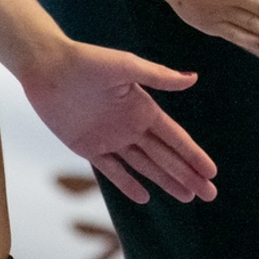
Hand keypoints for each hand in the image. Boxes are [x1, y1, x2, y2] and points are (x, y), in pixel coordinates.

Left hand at [16, 43, 216, 204]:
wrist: (47, 67)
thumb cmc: (86, 61)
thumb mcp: (125, 66)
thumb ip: (158, 76)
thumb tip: (193, 79)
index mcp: (143, 108)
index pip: (175, 137)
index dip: (193, 155)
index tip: (212, 172)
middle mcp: (130, 125)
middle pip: (165, 156)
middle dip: (187, 175)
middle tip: (209, 194)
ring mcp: (110, 138)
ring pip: (144, 166)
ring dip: (166, 181)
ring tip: (187, 197)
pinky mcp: (87, 147)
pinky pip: (112, 170)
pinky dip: (128, 184)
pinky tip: (145, 197)